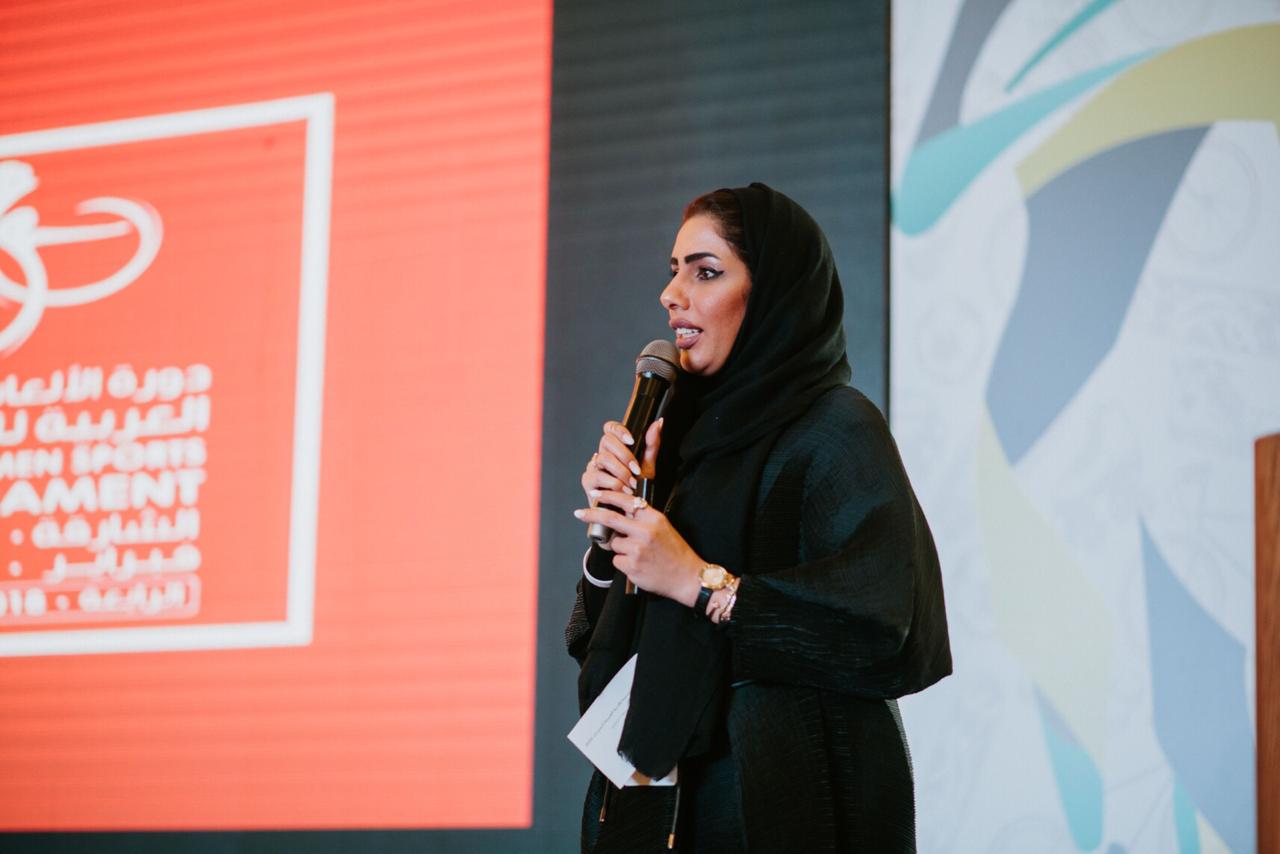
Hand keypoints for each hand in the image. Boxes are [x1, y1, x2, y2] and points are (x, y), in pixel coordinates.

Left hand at [573, 491, 702, 606]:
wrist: (687, 576)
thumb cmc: (675, 552)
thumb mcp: (662, 527)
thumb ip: (642, 519)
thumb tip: (617, 516)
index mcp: (654, 518)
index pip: (627, 501)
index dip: (608, 496)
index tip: (596, 494)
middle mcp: (645, 531)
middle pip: (610, 518)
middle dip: (591, 514)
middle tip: (579, 513)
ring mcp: (638, 549)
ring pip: (614, 543)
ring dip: (620, 549)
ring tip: (639, 555)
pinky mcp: (632, 565)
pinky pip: (617, 560)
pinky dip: (624, 563)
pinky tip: (639, 566)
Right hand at [580, 418, 663, 504]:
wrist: (629, 513)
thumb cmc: (637, 490)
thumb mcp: (647, 466)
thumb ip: (651, 445)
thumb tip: (658, 423)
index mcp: (614, 449)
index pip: (610, 428)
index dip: (619, 430)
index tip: (632, 441)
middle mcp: (601, 455)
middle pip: (606, 441)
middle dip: (625, 455)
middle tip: (636, 470)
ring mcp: (593, 467)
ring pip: (603, 458)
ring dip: (621, 472)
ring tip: (632, 484)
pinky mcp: (587, 482)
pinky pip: (598, 476)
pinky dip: (613, 484)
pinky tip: (623, 490)